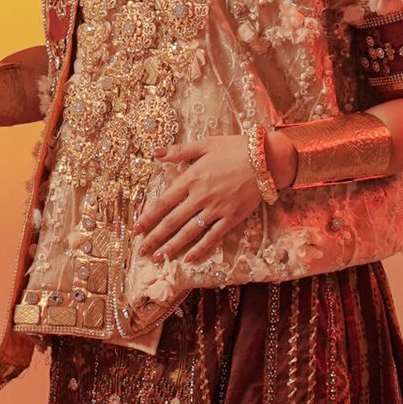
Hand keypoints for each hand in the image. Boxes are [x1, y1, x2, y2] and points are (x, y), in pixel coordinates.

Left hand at [134, 133, 259, 263]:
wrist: (267, 159)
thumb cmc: (235, 148)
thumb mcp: (205, 144)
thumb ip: (178, 151)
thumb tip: (154, 153)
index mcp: (191, 179)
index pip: (162, 202)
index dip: (147, 217)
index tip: (135, 229)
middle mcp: (200, 197)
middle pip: (172, 222)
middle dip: (154, 238)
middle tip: (141, 251)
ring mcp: (216, 209)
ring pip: (188, 232)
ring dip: (171, 247)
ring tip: (158, 258)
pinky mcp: (231, 218)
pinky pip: (212, 237)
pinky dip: (200, 249)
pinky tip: (188, 258)